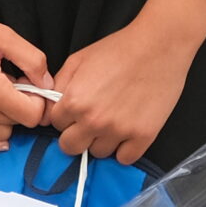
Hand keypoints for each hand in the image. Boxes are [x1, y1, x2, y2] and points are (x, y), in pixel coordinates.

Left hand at [47, 22, 193, 164]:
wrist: (158, 47)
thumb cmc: (117, 50)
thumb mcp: (77, 60)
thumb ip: (58, 86)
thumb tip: (48, 109)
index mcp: (74, 101)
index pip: (55, 124)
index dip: (64, 116)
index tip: (75, 110)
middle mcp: (93, 120)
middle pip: (70, 147)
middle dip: (75, 135)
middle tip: (88, 122)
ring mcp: (119, 131)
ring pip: (98, 153)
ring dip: (100, 141)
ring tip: (111, 122)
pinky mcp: (143, 137)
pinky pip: (125, 159)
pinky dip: (124, 149)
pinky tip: (126, 131)